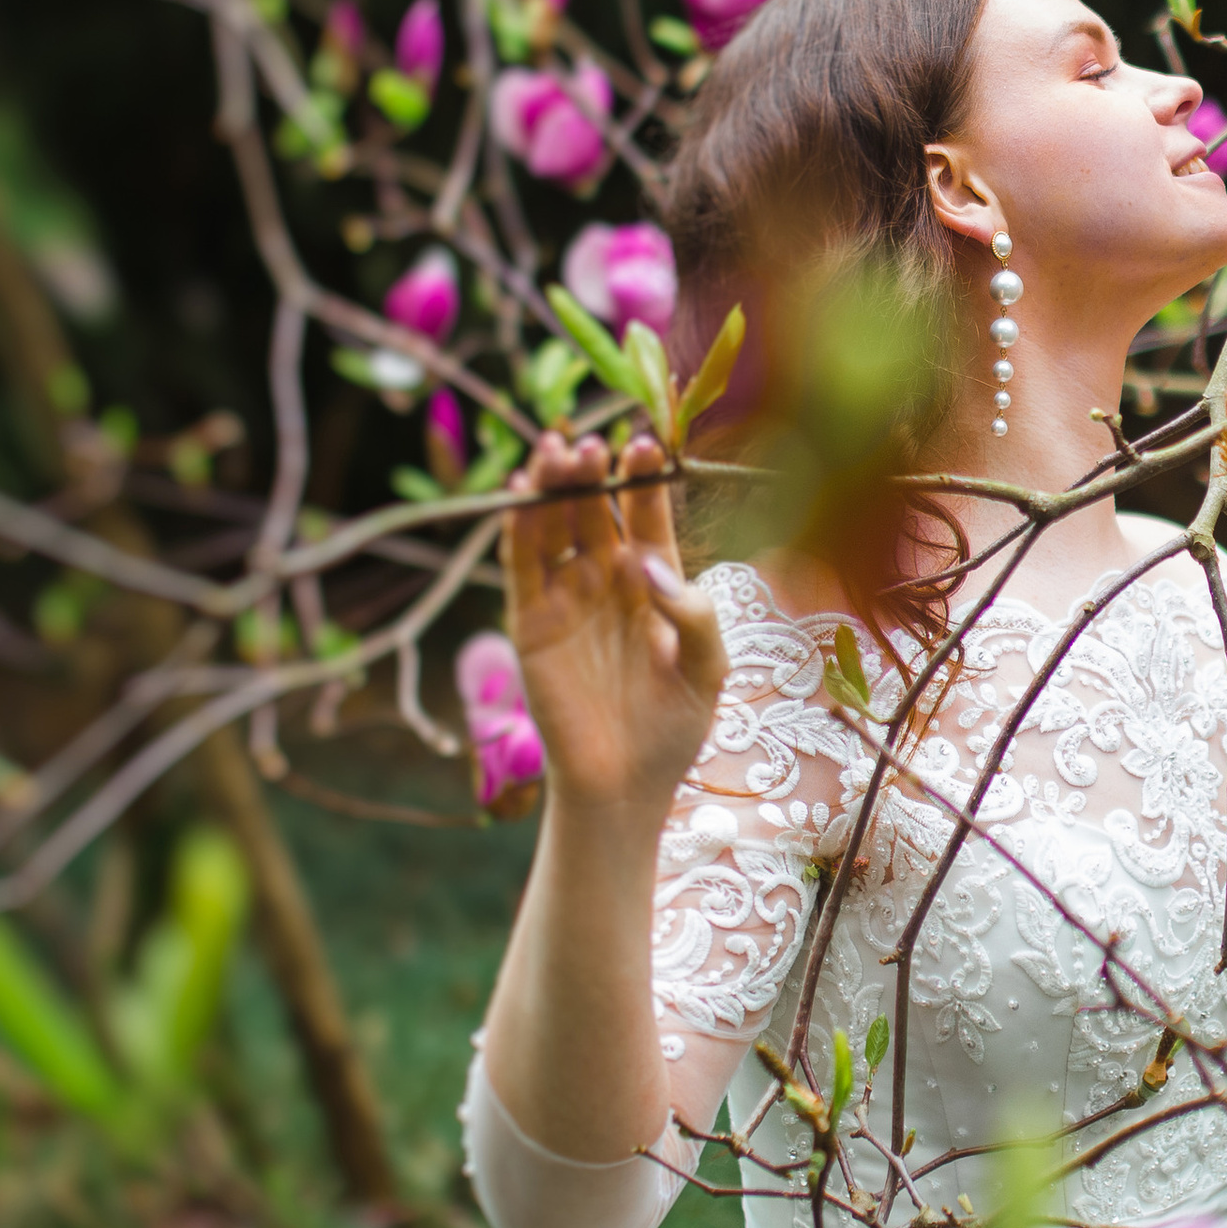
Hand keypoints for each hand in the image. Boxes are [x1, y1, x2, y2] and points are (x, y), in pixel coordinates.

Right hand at [503, 432, 726, 816]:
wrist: (625, 786)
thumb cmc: (673, 729)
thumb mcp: (708, 670)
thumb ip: (694, 616)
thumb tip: (648, 566)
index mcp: (655, 583)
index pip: (647, 516)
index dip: (644, 482)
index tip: (647, 446)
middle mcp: (608, 580)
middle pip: (595, 511)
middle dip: (591, 473)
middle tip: (589, 441)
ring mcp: (566, 598)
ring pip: (554, 527)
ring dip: (552, 488)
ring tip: (556, 450)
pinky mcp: (530, 623)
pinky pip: (521, 566)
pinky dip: (519, 528)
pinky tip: (525, 495)